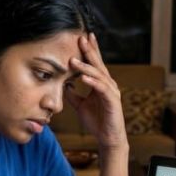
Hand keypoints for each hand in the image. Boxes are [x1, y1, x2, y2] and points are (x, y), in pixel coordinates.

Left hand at [66, 33, 126, 150]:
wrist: (107, 138)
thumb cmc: (96, 122)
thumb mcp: (80, 105)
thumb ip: (72, 94)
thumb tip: (63, 83)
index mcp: (101, 84)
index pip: (95, 64)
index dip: (89, 51)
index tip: (82, 37)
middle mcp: (108, 84)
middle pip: (98, 64)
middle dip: (90, 51)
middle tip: (81, 38)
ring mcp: (112, 92)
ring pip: (99, 75)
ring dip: (86, 67)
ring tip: (74, 60)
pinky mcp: (113, 101)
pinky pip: (102, 89)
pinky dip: (93, 82)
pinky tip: (84, 78)